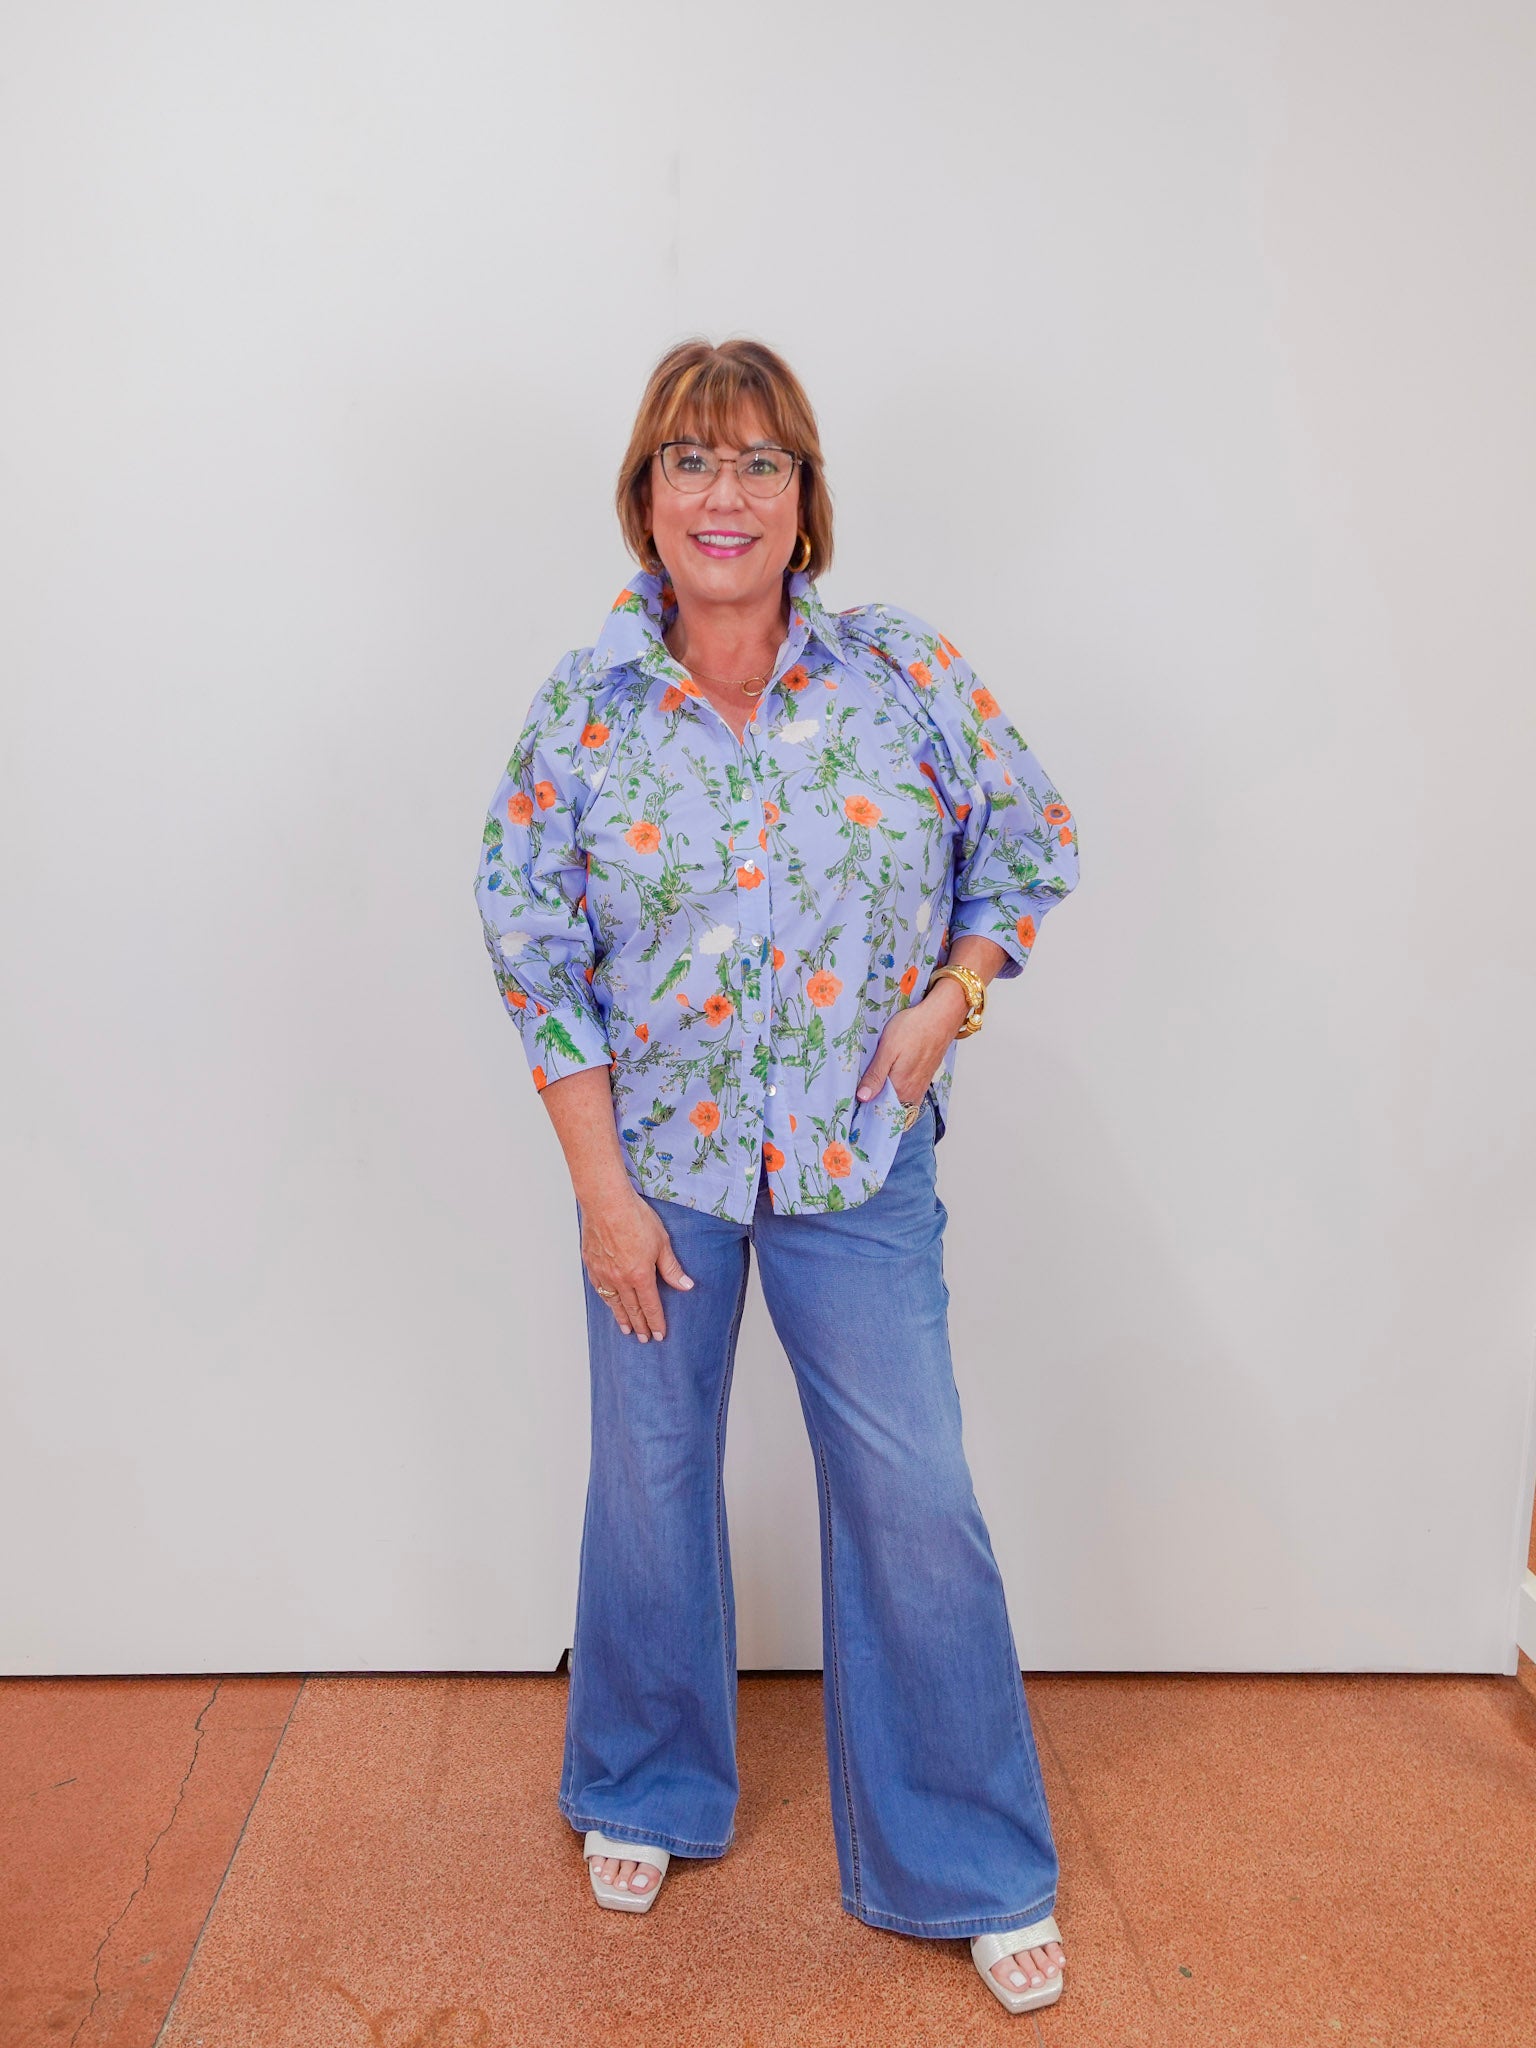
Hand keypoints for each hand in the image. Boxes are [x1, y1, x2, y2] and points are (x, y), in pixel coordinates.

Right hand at [579, 1186, 694, 1342]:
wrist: (606, 1203)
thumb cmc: (635, 1217)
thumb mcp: (662, 1242)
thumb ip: (671, 1268)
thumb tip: (686, 1286)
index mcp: (640, 1275)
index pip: (650, 1307)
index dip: (656, 1322)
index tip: (659, 1335)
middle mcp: (620, 1279)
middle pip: (632, 1309)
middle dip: (640, 1326)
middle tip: (644, 1339)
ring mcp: (603, 1273)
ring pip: (614, 1303)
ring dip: (622, 1318)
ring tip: (627, 1330)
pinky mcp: (592, 1265)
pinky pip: (600, 1290)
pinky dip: (606, 1301)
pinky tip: (609, 1304)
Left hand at [855, 980, 968, 1106]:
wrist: (940, 1017)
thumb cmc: (914, 1028)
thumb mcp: (887, 1049)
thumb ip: (875, 1075)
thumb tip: (863, 1098)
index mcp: (899, 1087)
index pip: (879, 1111)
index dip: (865, 1112)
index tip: (852, 1108)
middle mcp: (911, 1092)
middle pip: (889, 1110)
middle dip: (874, 1108)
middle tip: (857, 1100)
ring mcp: (919, 1087)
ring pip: (899, 1104)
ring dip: (886, 1102)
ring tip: (870, 1092)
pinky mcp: (924, 1079)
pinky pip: (908, 1096)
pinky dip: (898, 1095)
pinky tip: (889, 1085)